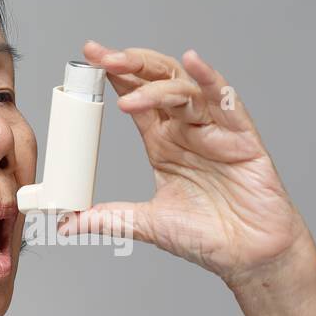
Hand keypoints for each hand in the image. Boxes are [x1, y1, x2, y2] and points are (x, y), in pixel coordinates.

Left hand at [64, 40, 313, 286]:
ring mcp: (215, 130)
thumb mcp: (147, 225)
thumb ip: (108, 220)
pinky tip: (194, 62)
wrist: (250, 258)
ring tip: (129, 96)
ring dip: (156, 85)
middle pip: (157, 80)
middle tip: (103, 58)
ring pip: (185, 89)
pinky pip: (226, 100)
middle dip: (130, 64)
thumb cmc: (208, 237)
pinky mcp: (242, 137)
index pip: (134, 97)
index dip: (114, 74)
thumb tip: (65, 225)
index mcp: (163, 143)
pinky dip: (210, 79)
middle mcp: (187, 129)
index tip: (89, 57)